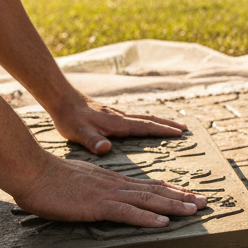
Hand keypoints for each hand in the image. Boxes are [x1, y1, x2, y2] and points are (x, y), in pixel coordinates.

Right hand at [11, 153, 206, 227]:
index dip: (171, 191)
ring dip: (174, 206)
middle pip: (156, 191)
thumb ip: (94, 190)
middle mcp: (117, 185)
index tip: (189, 195)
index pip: (148, 186)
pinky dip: (147, 218)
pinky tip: (163, 223)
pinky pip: (127, 213)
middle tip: (205, 202)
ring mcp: (109, 194)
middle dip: (182, 197)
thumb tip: (100, 198)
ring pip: (149, 201)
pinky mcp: (98, 205)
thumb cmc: (50, 179)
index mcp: (113, 181)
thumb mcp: (79, 183)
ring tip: (195, 210)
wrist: (32, 170)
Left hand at [47, 92, 187, 154]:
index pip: (146, 127)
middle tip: (186, 129)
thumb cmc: (69, 119)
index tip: (180, 133)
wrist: (61, 99)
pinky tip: (146, 125)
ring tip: (173, 126)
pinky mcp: (112, 115)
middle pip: (150, 120)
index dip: (163, 130)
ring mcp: (117, 115)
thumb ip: (92, 141)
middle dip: (168, 124)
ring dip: (160, 122)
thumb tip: (105, 149)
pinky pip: (136, 118)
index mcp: (118, 123)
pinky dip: (148, 121)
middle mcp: (121, 117)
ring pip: (144, 118)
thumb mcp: (79, 133)